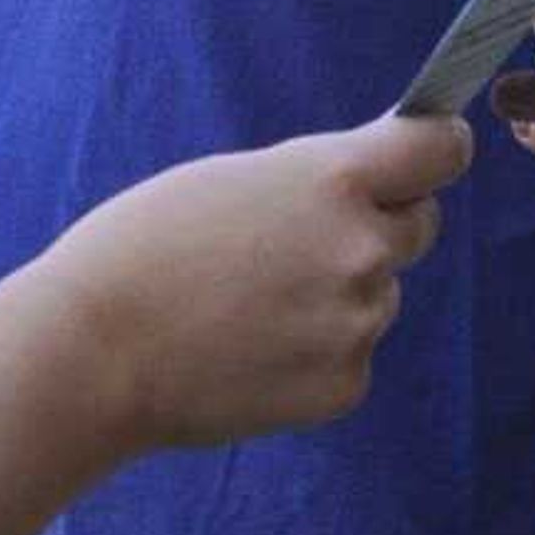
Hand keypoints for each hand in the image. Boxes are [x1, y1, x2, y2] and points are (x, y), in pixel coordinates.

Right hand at [49, 113, 470, 451]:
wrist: (95, 353)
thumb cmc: (144, 249)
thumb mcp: (234, 181)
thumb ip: (315, 183)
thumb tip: (372, 194)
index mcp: (333, 181)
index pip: (439, 150)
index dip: (438, 147)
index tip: (433, 150)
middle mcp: (362, 250)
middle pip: (416, 227)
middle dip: (378, 227)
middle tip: (298, 243)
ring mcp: (357, 324)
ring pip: (375, 296)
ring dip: (333, 296)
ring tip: (245, 306)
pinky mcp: (344, 387)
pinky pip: (349, 356)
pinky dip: (311, 354)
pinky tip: (247, 351)